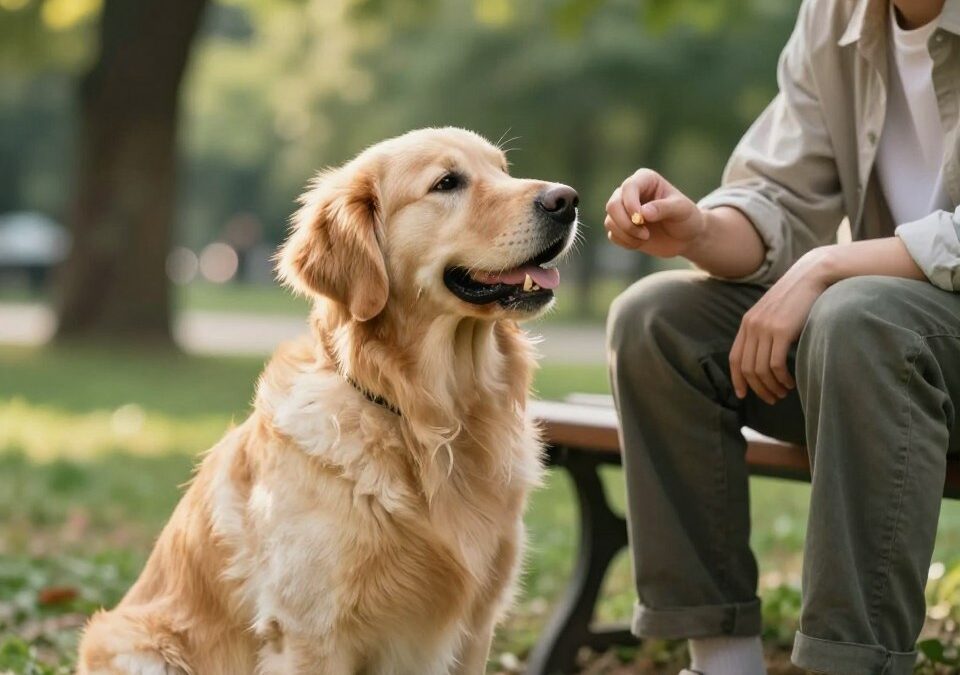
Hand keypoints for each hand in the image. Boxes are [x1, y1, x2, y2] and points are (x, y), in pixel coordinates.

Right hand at [604, 169, 705, 257]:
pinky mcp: (621, 227)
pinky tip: (640, 242)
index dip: (630, 203)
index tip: (641, 219)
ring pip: (610, 221)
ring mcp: (623, 210)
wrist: (686, 237)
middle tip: (645, 234)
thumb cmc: (687, 218)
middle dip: (626, 223)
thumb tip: (643, 213)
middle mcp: (630, 192)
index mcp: (645, 180)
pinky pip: (613, 235)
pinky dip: (625, 242)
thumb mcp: (682, 210)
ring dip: (627, 234)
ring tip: (646, 238)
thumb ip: (664, 208)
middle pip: (613, 205)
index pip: (628, 187)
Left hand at [729, 249, 831, 403]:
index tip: (743, 395)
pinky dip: (781, 378)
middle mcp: (752, 326)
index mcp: (747, 323)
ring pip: (760, 370)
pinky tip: (790, 382)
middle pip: (747, 368)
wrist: (811, 277)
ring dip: (771, 386)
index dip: (737, 379)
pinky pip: (775, 365)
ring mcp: (765, 328)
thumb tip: (763, 358)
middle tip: (771, 399)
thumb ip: (764, 331)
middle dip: (758, 389)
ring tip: (783, 392)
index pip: (734, 358)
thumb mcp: (773, 314)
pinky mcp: (781, 331)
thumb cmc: (797, 298)